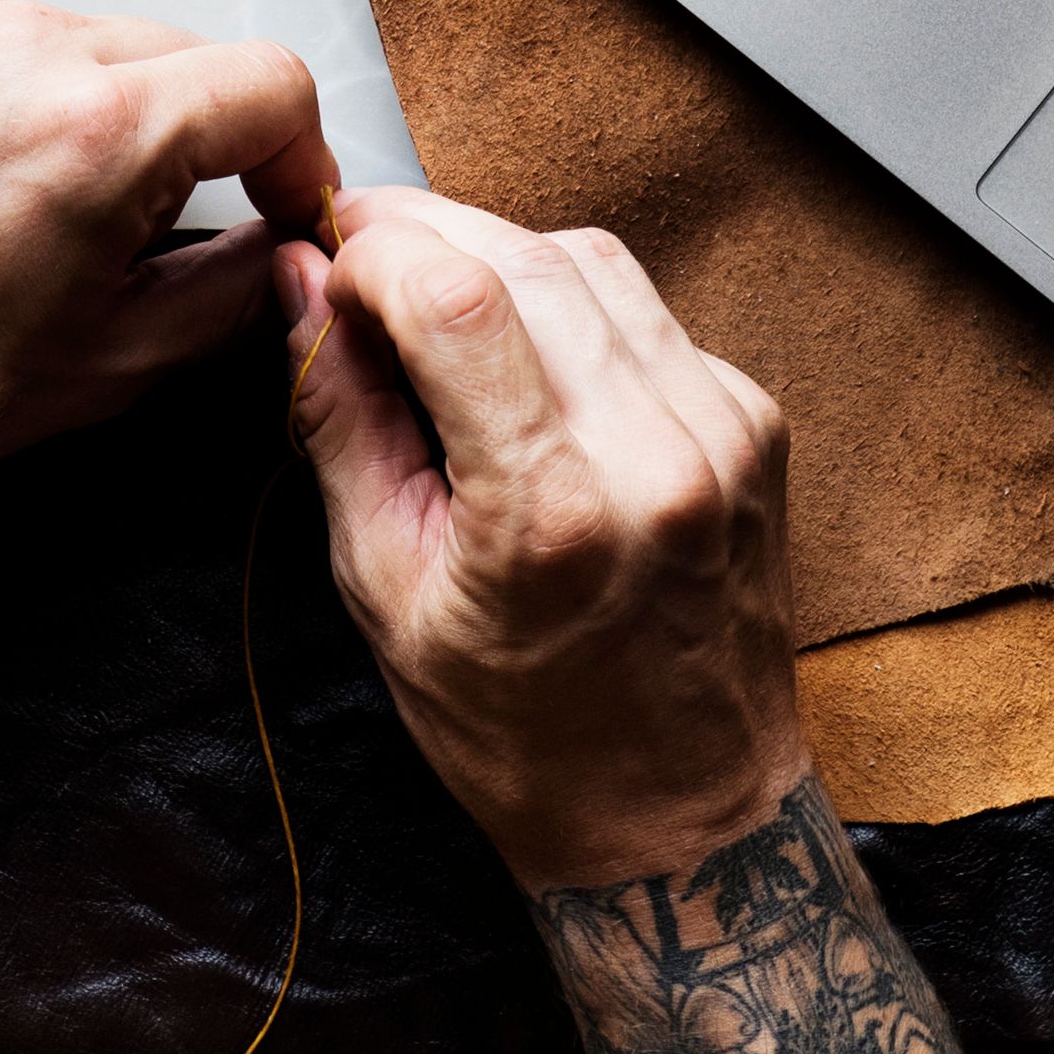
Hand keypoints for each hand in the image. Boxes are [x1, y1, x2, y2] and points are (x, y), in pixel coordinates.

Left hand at [0, 0, 331, 807]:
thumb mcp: (105, 371)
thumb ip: (229, 294)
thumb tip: (287, 249)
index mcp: (97, 132)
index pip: (272, 83)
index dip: (296, 155)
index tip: (278, 204)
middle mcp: (22, 45)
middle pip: (178, 56)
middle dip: (188, 141)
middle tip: (141, 236)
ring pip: (83, 39)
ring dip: (88, 112)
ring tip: (23, 218)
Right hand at [287, 187, 1018, 1053]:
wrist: (680, 818)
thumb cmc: (521, 735)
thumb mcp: (384, 592)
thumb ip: (341, 419)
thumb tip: (301, 283)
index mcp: (554, 507)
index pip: (454, 292)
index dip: (372, 249)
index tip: (325, 260)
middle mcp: (656, 450)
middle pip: (522, 252)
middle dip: (423, 235)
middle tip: (355, 260)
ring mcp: (721, 429)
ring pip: (591, 258)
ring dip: (496, 256)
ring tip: (429, 309)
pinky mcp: (752, 422)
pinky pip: (643, 311)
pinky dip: (566, 307)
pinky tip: (520, 360)